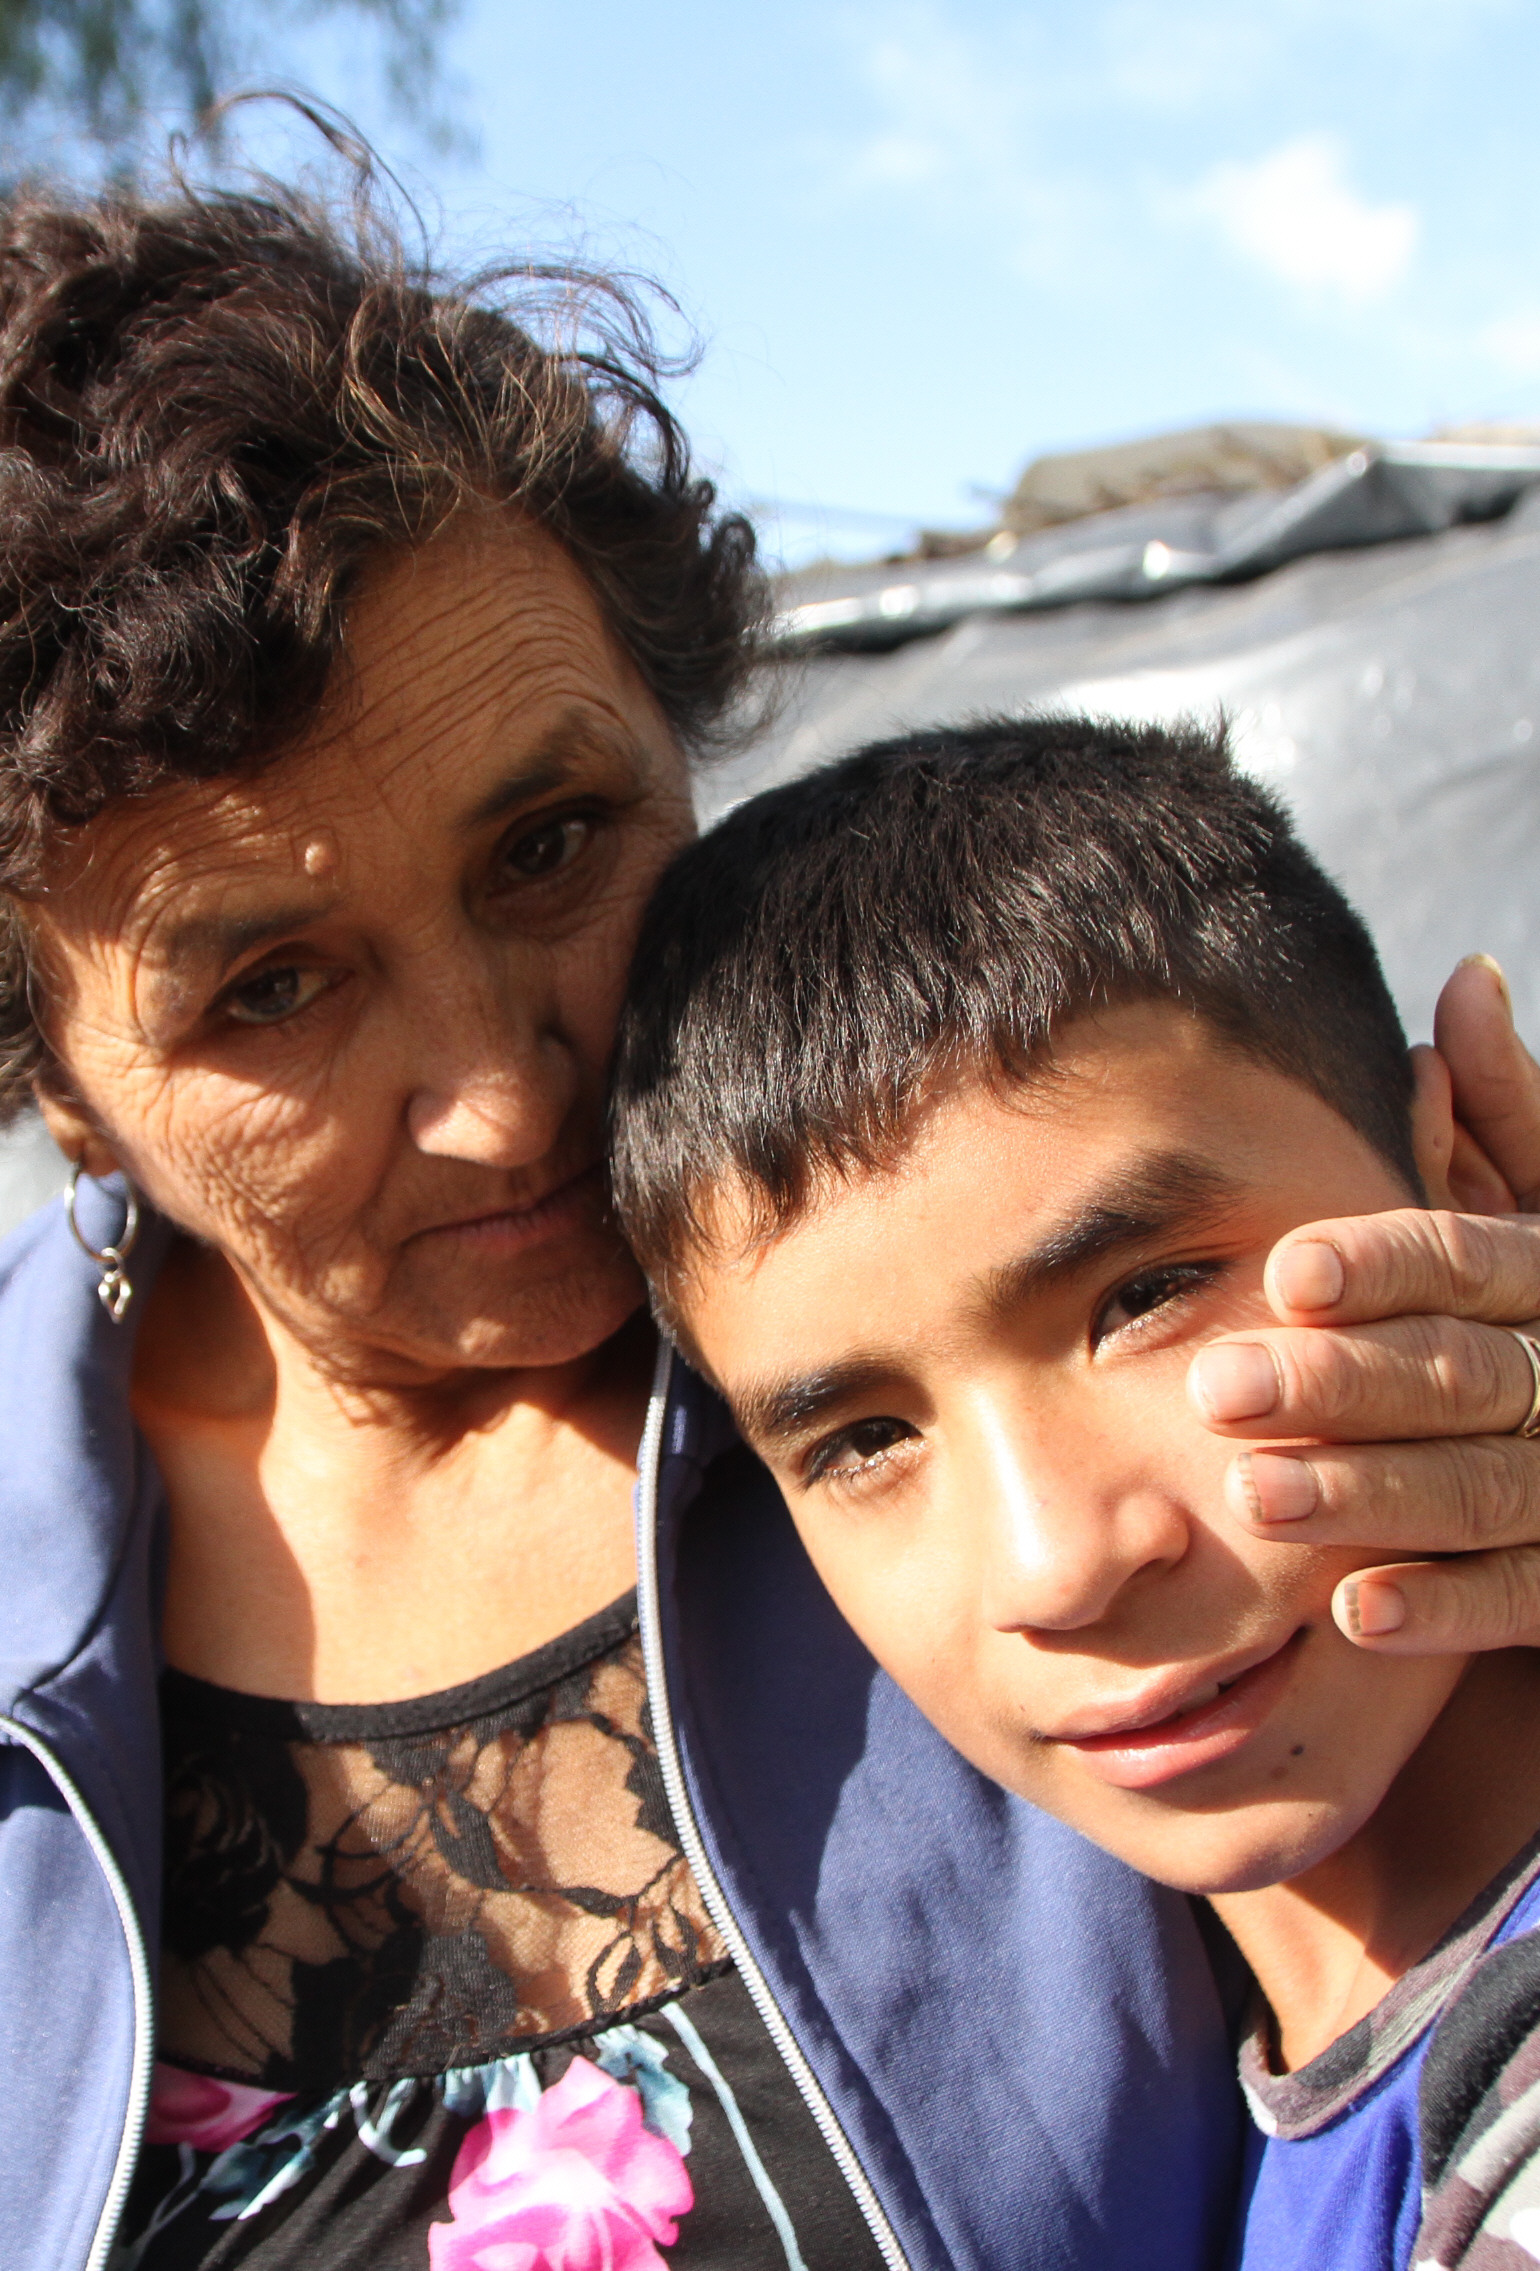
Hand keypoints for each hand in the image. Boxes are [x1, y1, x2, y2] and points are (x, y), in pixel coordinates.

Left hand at [1190, 957, 1539, 1655]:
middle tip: (1218, 1391)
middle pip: (1461, 1375)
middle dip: (1344, 1385)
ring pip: (1487, 1489)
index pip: (1471, 1260)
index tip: (1286, 1271)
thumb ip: (1504, 1119)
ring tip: (1256, 1496)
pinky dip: (1449, 1607)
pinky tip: (1354, 1614)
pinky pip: (1528, 1597)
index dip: (1385, 1263)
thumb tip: (1465, 981)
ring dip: (1372, 1495)